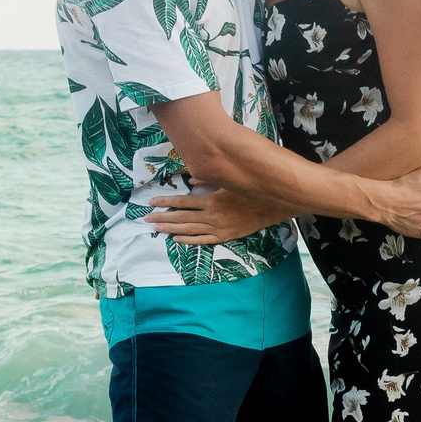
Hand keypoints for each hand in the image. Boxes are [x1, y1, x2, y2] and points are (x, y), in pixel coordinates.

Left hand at [148, 187, 290, 245]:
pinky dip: (189, 241)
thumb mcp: (229, 181)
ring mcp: (219, 229)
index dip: (166, 202)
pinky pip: (203, 241)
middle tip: (146, 219)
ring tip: (156, 229)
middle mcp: (212, 218)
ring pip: (189, 231)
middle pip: (182, 219)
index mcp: (212, 201)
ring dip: (171, 230)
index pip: (183, 203)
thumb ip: (208, 180)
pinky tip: (177, 239)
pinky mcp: (226, 237)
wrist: (274, 206)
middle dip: (163, 218)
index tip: (151, 202)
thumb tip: (190, 181)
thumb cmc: (252, 190)